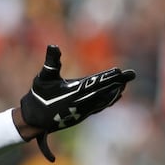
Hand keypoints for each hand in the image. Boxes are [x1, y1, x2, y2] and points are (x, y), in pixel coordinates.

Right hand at [20, 45, 135, 160]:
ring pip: (103, 100)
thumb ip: (50, 62)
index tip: (120, 71)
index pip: (94, 82)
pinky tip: (116, 96)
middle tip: (132, 74)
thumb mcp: (43, 77)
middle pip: (103, 91)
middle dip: (118, 82)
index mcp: (73, 92)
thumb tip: (53, 45)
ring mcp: (82, 110)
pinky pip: (99, 107)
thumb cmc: (38, 95)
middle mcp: (80, 102)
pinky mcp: (81, 115)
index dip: (108, 76)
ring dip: (115, 92)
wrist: (33, 118)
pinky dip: (109, 101)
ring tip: (125, 84)